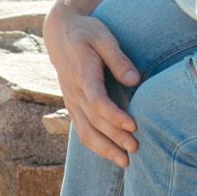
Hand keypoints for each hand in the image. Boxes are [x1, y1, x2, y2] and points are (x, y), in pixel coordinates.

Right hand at [42, 2, 141, 166]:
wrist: (60, 33)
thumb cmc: (86, 32)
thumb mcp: (103, 37)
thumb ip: (119, 59)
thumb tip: (135, 80)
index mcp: (82, 74)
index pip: (97, 102)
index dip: (114, 116)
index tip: (133, 126)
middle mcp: (75, 92)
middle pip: (94, 122)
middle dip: (115, 138)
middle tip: (136, 148)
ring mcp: (71, 101)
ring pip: (85, 132)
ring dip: (105, 149)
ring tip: (126, 162)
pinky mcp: (72, 106)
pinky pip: (81, 130)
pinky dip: (95, 146)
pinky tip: (111, 155)